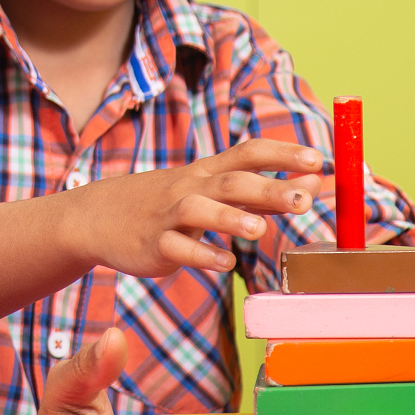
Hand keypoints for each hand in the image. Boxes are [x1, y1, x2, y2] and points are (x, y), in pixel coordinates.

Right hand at [62, 139, 323, 278]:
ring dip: (230, 218)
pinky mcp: (154, 244)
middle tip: (303, 200)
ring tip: (259, 229)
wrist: (98, 216)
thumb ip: (263, 188)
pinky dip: (201, 254)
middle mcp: (190, 188)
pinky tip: (223, 262)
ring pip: (199, 210)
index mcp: (208, 172)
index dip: (282, 154)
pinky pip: (177, 248)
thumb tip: (314, 183)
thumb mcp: (212, 188)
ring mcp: (169, 216)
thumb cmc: (167, 202)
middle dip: (267, 189)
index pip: (248, 153)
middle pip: (231, 181)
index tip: (317, 159)